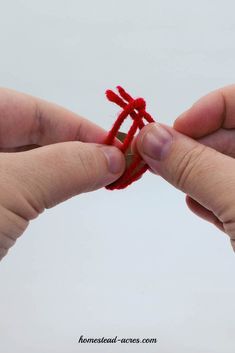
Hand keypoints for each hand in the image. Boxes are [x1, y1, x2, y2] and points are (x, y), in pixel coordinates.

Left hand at [0, 88, 124, 259]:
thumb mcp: (12, 187)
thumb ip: (63, 167)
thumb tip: (113, 159)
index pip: (32, 111)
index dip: (77, 126)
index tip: (115, 146)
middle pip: (30, 135)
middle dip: (74, 149)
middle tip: (112, 166)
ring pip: (26, 162)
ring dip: (62, 170)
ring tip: (98, 178)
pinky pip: (18, 184)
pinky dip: (44, 188)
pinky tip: (63, 191)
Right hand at [136, 85, 234, 250]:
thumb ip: (195, 166)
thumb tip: (150, 138)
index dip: (211, 107)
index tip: (176, 130)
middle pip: (230, 134)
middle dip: (195, 145)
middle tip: (160, 161)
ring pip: (226, 165)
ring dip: (198, 173)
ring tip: (180, 186)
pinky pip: (230, 192)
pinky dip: (211, 195)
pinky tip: (200, 205)